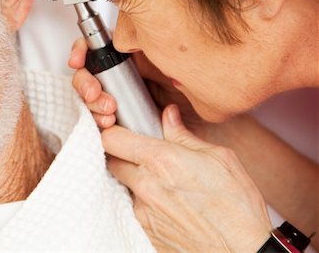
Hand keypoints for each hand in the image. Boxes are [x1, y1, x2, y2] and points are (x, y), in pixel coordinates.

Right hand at [69, 38, 205, 135]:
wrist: (203, 129)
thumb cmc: (195, 96)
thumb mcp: (176, 68)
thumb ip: (154, 51)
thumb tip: (127, 39)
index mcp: (132, 58)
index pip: (98, 48)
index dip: (83, 52)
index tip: (79, 60)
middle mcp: (123, 76)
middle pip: (90, 73)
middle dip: (87, 84)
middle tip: (99, 95)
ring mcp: (119, 97)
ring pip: (91, 95)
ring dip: (92, 103)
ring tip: (108, 112)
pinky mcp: (119, 119)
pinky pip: (98, 116)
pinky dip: (96, 118)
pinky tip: (106, 122)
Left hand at [103, 104, 271, 252]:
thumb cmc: (237, 205)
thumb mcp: (218, 158)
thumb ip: (184, 135)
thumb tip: (168, 115)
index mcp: (162, 161)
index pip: (112, 139)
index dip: (114, 131)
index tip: (123, 129)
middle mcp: (146, 186)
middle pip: (110, 160)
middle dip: (120, 153)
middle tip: (141, 151)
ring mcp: (143, 213)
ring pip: (121, 184)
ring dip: (133, 177)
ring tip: (160, 179)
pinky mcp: (146, 233)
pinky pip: (133, 208)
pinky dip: (143, 200)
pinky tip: (166, 201)